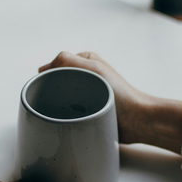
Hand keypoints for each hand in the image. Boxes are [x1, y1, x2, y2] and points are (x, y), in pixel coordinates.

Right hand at [41, 51, 181, 153]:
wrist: (137, 121)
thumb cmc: (121, 94)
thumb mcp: (94, 69)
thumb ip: (68, 60)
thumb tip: (44, 68)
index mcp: (86, 62)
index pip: (56, 64)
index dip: (48, 75)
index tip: (44, 88)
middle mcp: (86, 76)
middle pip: (57, 82)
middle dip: (51, 91)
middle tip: (50, 103)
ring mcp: (87, 94)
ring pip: (61, 98)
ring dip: (58, 105)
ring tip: (59, 113)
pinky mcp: (88, 111)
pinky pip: (69, 112)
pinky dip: (65, 116)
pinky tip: (64, 121)